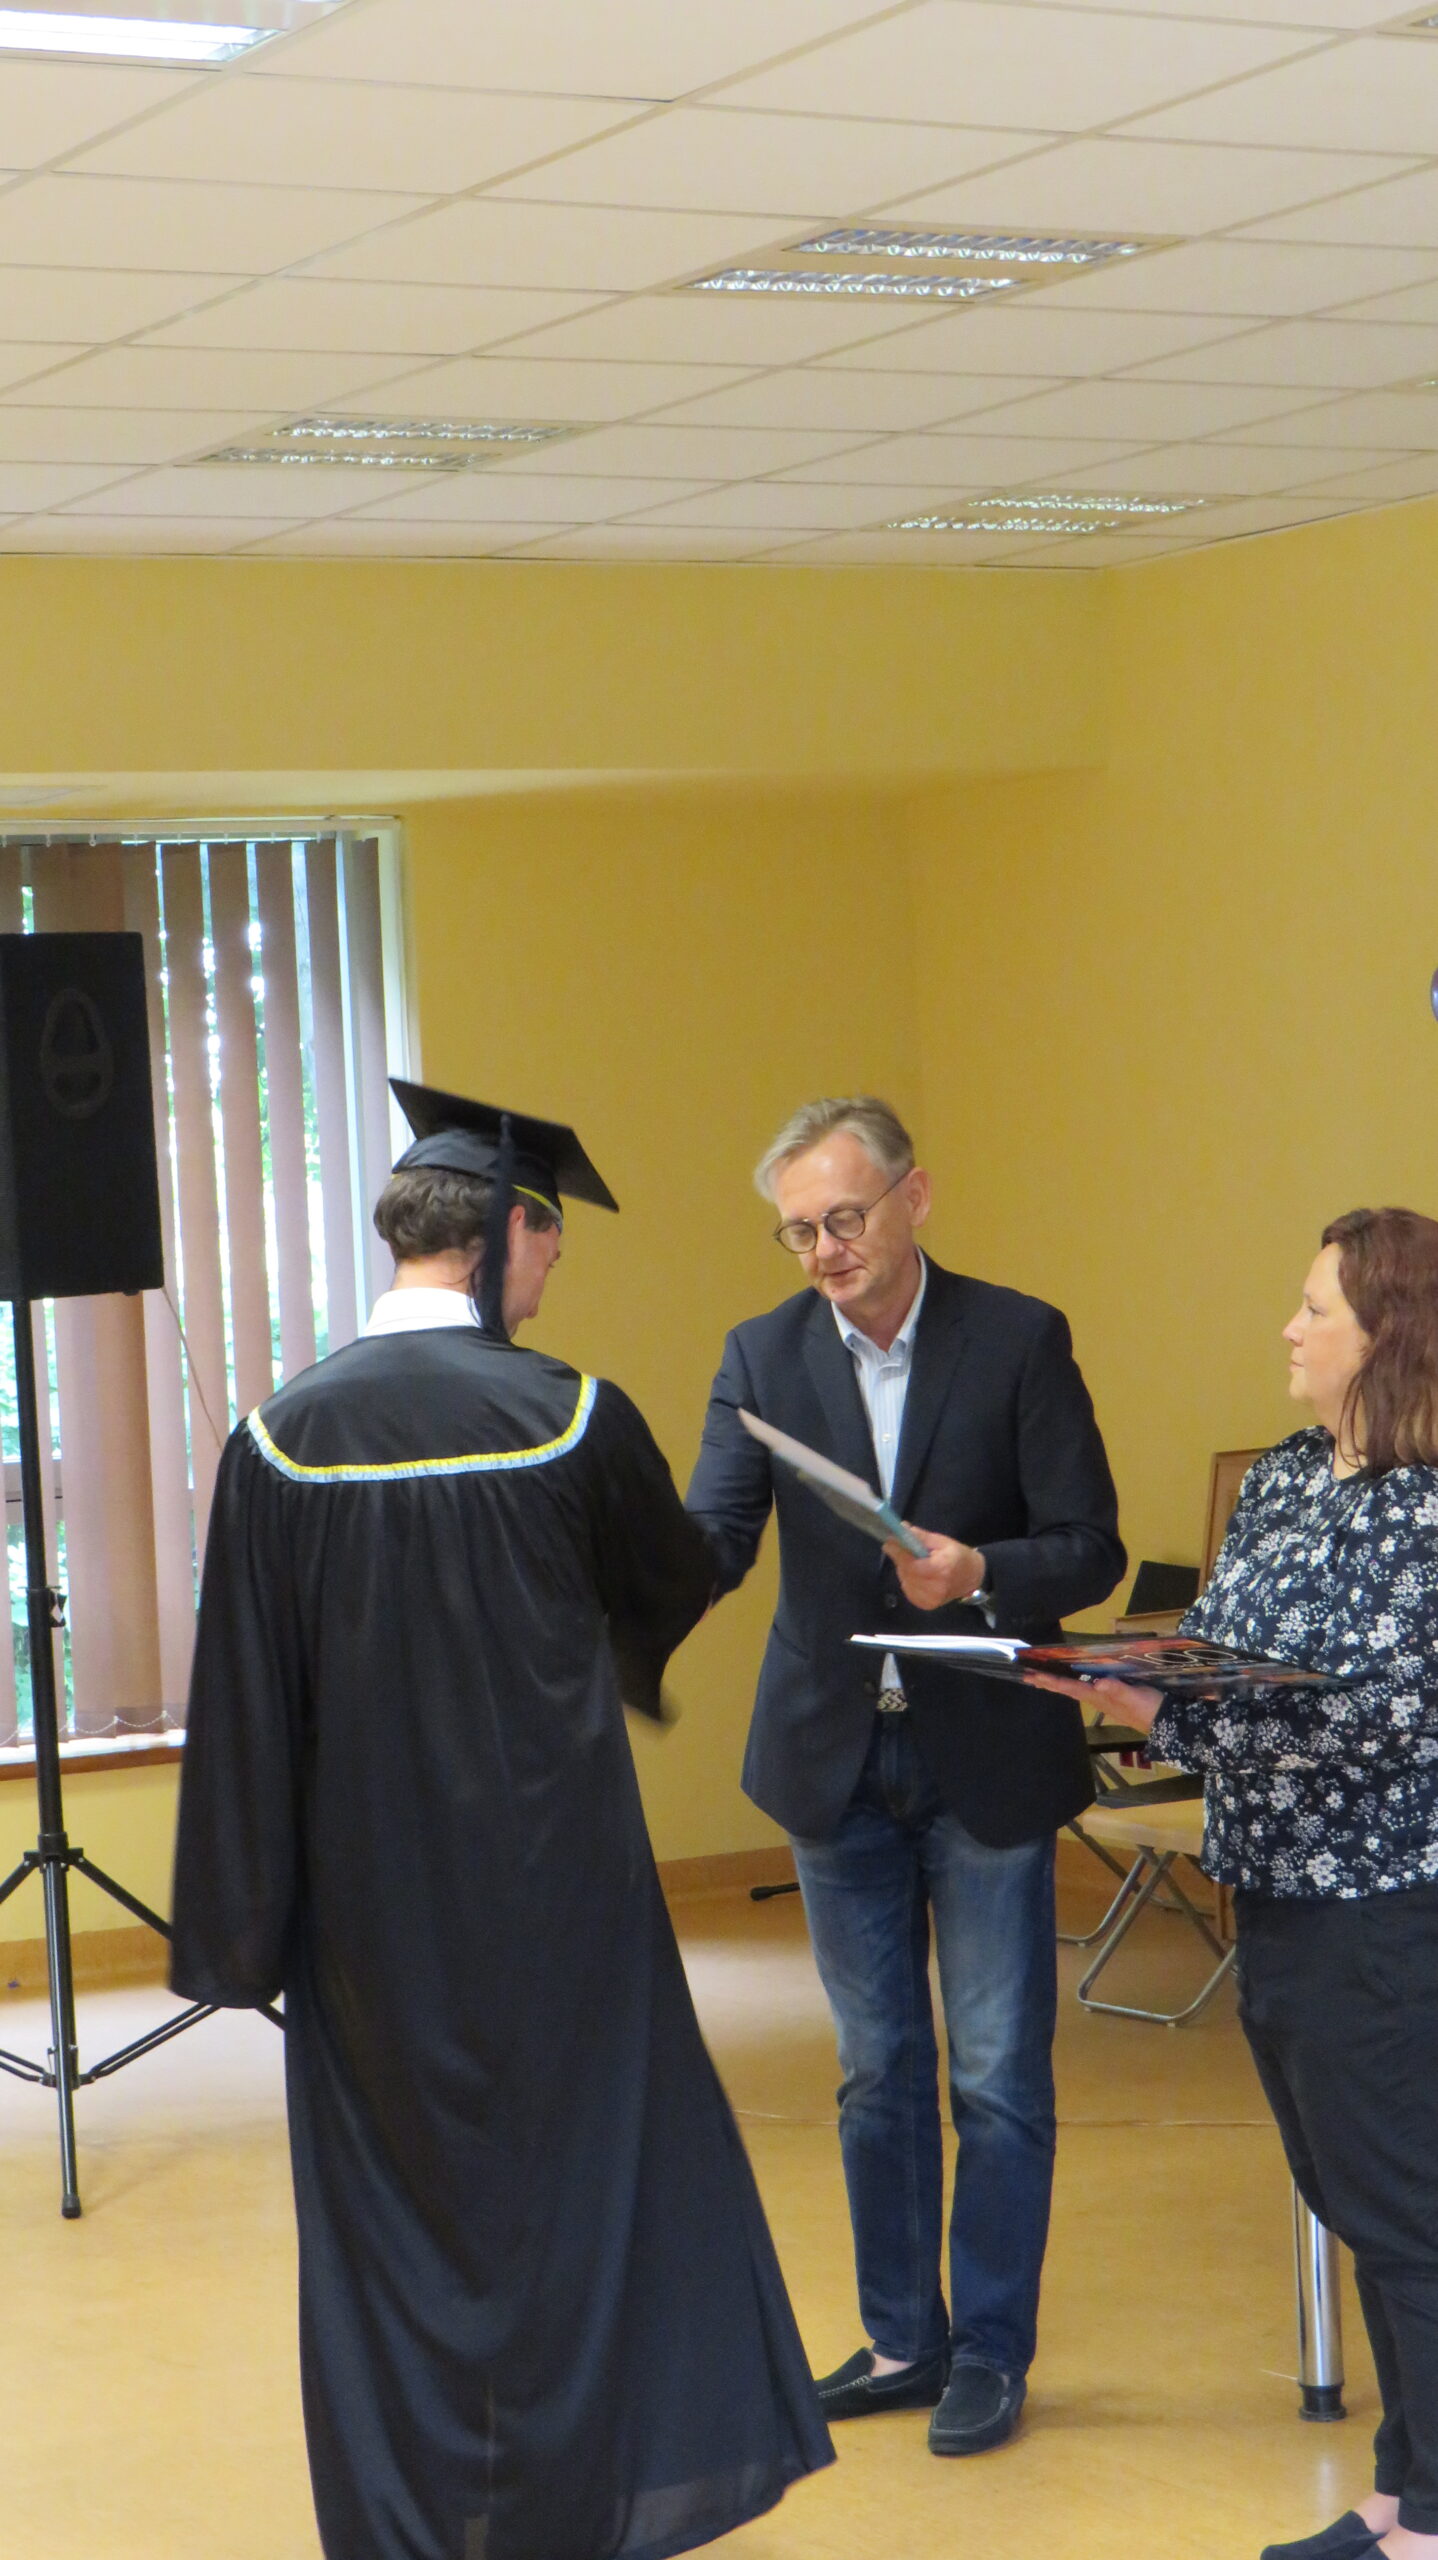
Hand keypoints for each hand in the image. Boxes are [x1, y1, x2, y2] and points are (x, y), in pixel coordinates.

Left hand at [883, 1528, 987, 1611]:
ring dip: (905, 1570)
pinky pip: (908, 1590)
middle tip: (901, 1549)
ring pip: (905, 1581)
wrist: (973, 1577)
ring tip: (916, 1563)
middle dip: (901, 1560)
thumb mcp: (941, 1542)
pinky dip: (909, 1580)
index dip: (899, 1553)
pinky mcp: (927, 1605)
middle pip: (906, 1572)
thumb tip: (901, 1529)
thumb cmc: (958, 1556)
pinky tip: (918, 1575)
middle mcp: (936, 1587)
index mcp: (941, 1569)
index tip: (888, 1543)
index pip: (912, 1564)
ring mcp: (931, 1599)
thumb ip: (920, 1537)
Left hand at [1023, 1671, 1164, 1731]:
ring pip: (1075, 1689)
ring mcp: (1105, 1699)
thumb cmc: (1150, 1709)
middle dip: (1048, 1683)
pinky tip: (1075, 1680)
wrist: (1168, 1723)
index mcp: (1099, 1698)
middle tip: (1027, 1676)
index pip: (1070, 1688)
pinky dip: (1075, 1682)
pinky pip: (1087, 1688)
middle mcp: (1098, 1698)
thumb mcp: (1136, 1697)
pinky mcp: (1114, 1697)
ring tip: (1043, 1678)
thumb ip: (1118, 1691)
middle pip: (1067, 1689)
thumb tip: (1098, 1684)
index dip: (1051, 1681)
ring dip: (1058, 1683)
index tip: (1032, 1676)